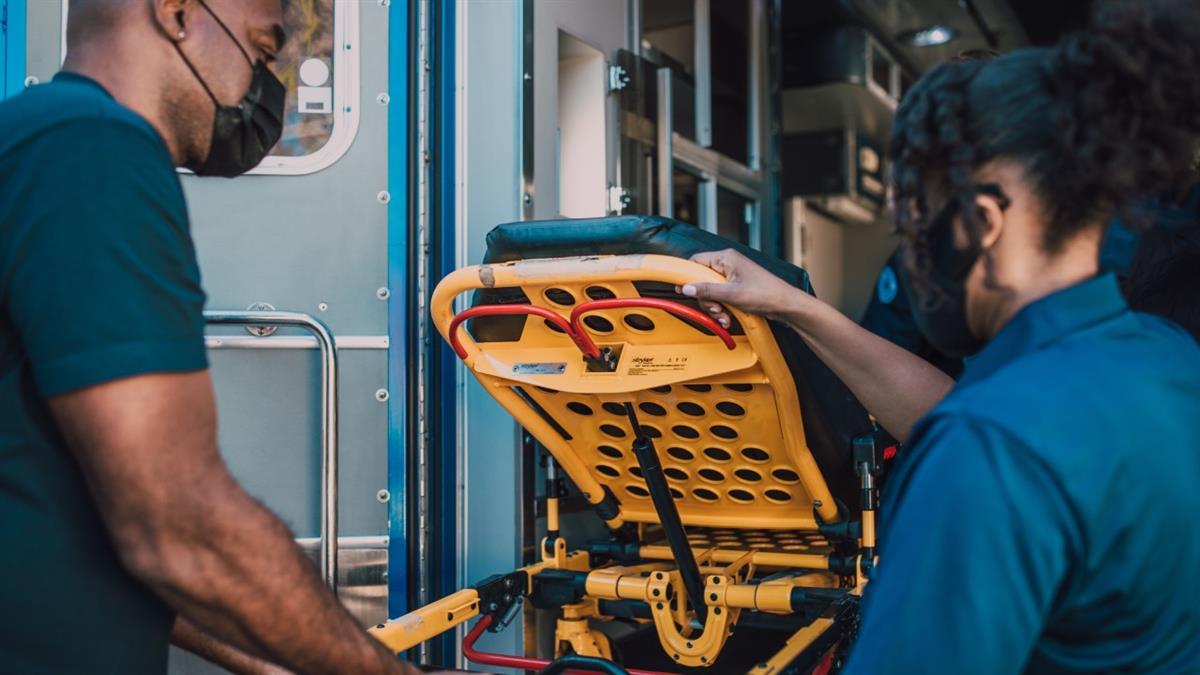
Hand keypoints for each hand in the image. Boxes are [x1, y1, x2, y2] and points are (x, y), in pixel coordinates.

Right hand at [679, 249, 810, 325]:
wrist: (786, 305)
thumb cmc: (767, 293)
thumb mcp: (731, 294)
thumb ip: (706, 291)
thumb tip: (687, 288)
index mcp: (726, 258)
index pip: (695, 261)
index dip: (686, 276)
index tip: (681, 289)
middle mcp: (728, 265)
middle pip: (701, 280)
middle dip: (706, 299)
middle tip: (715, 308)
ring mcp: (732, 277)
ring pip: (710, 292)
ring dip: (714, 308)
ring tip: (724, 316)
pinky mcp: (736, 288)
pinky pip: (720, 298)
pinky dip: (722, 310)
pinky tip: (728, 318)